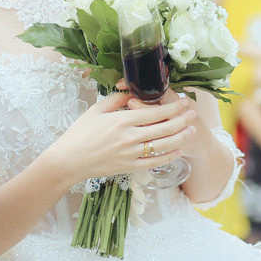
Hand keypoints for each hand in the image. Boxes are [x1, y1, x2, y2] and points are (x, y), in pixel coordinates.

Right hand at [44, 91, 195, 183]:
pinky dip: (168, 157)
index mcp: (121, 120)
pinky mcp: (128, 167)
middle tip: (193, 114)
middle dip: (181, 120)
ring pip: (162, 145)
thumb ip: (116, 100)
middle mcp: (129, 137)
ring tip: (191, 130)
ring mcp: (130, 154)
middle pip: (163, 128)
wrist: (68, 160)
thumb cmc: (79, 133)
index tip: (183, 102)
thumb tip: (133, 93)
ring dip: (180, 137)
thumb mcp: (96, 110)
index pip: (154, 112)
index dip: (172, 107)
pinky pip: (153, 162)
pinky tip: (178, 151)